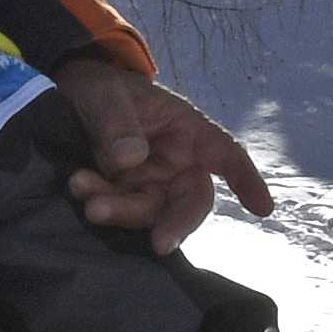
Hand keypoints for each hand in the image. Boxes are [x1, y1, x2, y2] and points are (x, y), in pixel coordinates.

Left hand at [56, 61, 265, 242]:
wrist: (69, 96)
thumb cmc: (102, 87)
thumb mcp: (105, 93)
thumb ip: (117, 122)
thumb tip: (130, 159)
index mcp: (188, 131)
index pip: (225, 154)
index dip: (246, 179)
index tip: (263, 209)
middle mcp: (176, 163)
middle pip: (190, 200)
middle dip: (176, 224)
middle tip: (159, 244)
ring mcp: (149, 183)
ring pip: (150, 211)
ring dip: (122, 211)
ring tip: (87, 197)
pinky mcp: (122, 194)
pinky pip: (118, 208)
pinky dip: (100, 202)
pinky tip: (79, 187)